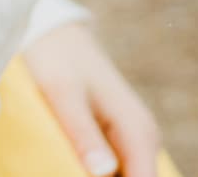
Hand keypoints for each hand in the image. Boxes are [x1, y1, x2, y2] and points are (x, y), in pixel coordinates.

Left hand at [21, 22, 161, 176]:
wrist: (54, 35)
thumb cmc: (57, 59)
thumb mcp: (63, 95)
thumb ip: (83, 133)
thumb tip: (103, 172)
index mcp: (139, 132)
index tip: (82, 172)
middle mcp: (144, 140)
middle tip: (70, 161)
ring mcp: (132, 141)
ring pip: (124, 176)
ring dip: (97, 175)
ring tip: (68, 156)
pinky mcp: (116, 140)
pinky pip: (114, 169)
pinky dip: (93, 171)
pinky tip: (69, 161)